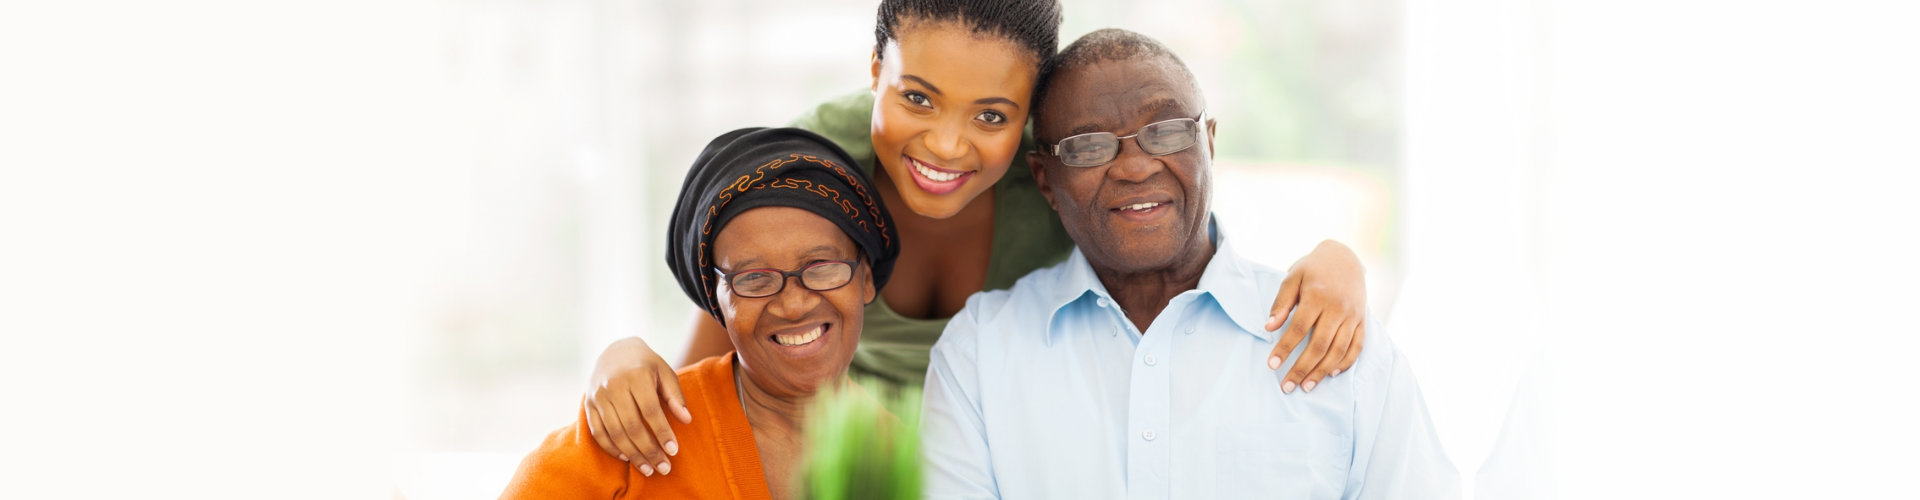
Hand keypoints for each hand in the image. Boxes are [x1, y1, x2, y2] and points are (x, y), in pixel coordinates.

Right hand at [584, 336, 691, 475]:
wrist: (614, 351)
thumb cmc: (646, 364)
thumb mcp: (664, 372)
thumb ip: (675, 395)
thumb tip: (687, 420)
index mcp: (636, 375)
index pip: (650, 410)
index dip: (662, 432)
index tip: (673, 451)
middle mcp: (614, 386)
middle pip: (631, 425)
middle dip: (649, 450)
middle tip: (663, 468)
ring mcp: (598, 396)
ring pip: (614, 432)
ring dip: (632, 454)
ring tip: (648, 469)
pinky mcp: (589, 404)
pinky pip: (598, 432)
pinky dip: (611, 448)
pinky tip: (626, 458)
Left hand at [1265, 239, 1367, 393]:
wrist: (1345, 257)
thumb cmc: (1313, 268)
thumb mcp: (1293, 277)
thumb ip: (1281, 303)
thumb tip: (1269, 328)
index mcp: (1318, 296)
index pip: (1299, 328)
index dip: (1285, 348)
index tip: (1272, 365)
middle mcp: (1338, 308)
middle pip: (1319, 344)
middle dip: (1302, 368)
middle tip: (1287, 386)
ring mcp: (1353, 316)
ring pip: (1338, 350)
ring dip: (1322, 371)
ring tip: (1306, 386)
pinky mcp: (1362, 321)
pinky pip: (1357, 346)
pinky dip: (1345, 362)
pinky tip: (1331, 374)